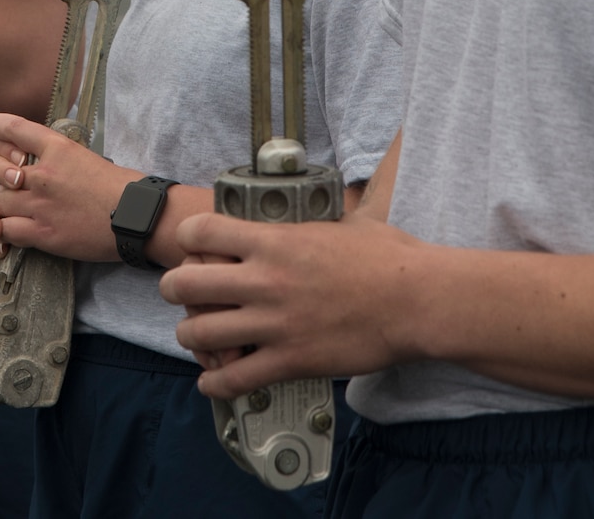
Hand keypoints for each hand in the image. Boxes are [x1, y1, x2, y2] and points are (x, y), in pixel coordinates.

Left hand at [0, 113, 139, 264]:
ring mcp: (39, 203)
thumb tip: (38, 159)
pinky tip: (2, 238)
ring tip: (9, 213)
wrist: (135, 217)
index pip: (14, 129)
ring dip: (0, 207)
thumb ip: (59, 156)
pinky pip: (4, 230)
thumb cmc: (120, 187)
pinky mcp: (41, 233)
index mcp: (58, 147)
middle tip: (6, 181)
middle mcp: (43, 173)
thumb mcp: (87, 156)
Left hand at [159, 209, 430, 398]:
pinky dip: (214, 382)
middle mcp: (264, 280)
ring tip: (198, 336)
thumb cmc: (389, 257)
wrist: (417, 301)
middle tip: (186, 294)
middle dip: (176, 289)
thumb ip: (313, 221)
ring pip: (198, 333)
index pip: (201, 231)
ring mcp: (274, 323)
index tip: (194, 246)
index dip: (189, 239)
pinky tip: (211, 381)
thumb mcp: (344, 221)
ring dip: (191, 335)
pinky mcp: (290, 360)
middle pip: (184, 284)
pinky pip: (234, 378)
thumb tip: (313, 210)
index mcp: (274, 241)